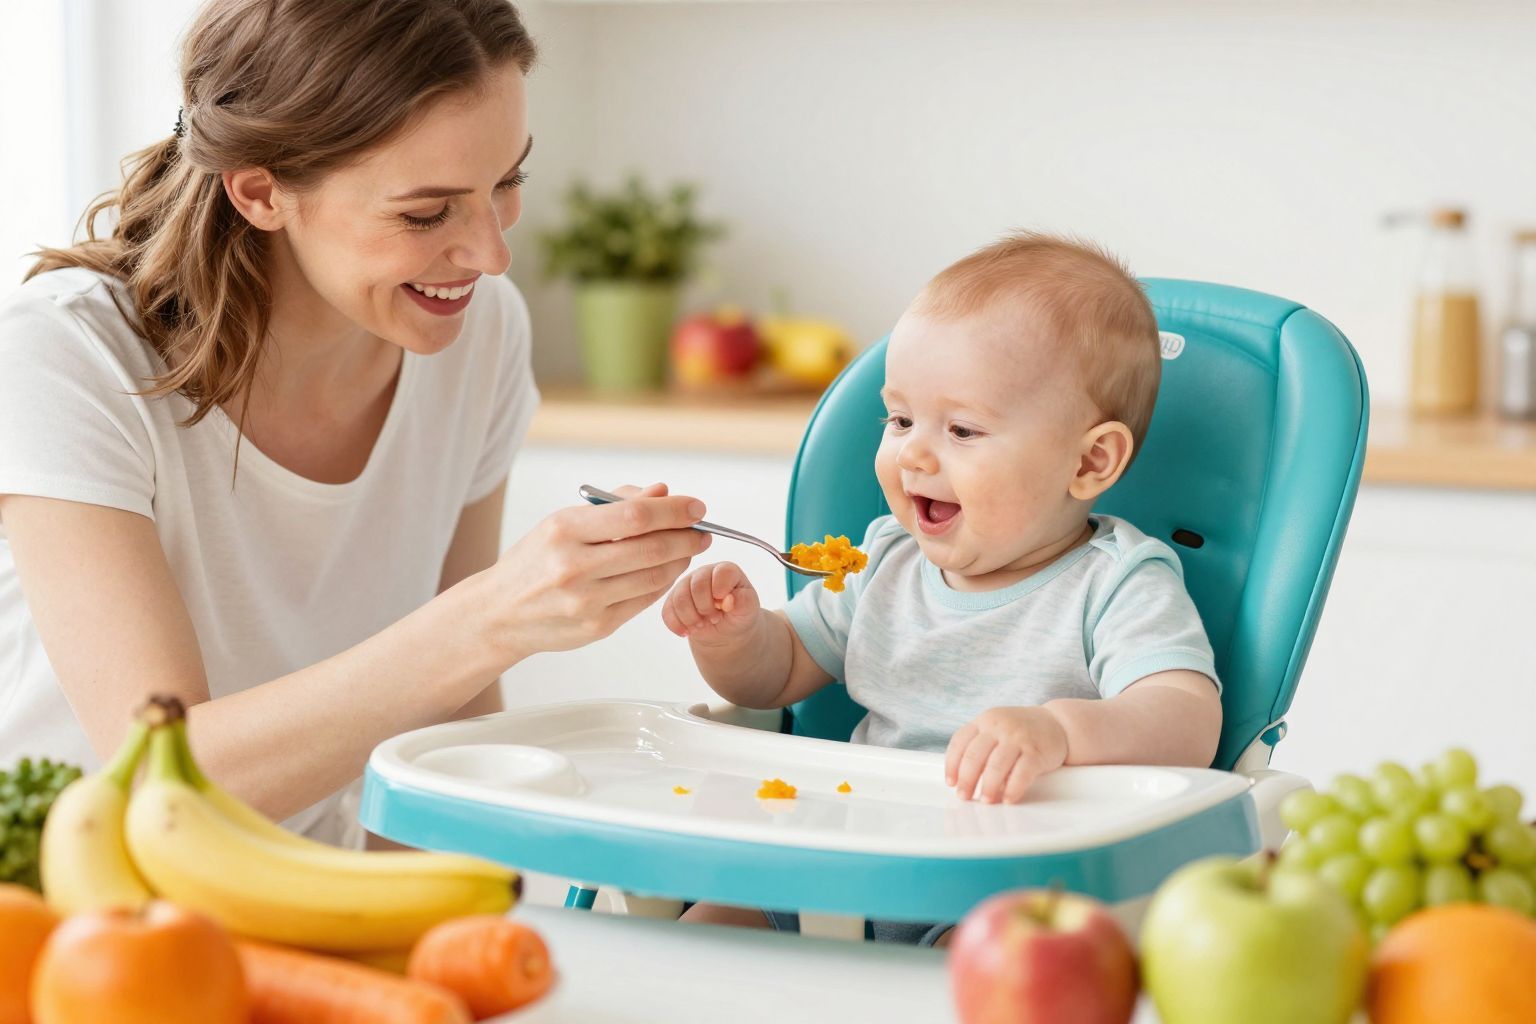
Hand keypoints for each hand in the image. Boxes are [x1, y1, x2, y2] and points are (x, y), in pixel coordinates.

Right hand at [480, 483, 710, 661]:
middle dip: (686, 536)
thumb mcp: (564, 522)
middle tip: (702, 530)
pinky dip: (663, 582)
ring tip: (688, 548)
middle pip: (650, 547)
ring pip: (654, 577)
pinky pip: (645, 600)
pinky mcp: (597, 627)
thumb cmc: (536, 560)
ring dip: (680, 560)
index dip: (674, 510)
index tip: (696, 507)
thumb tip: (663, 492)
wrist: (499, 614)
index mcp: (564, 530)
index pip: (635, 515)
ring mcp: (586, 601)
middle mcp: (574, 566)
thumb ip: (615, 505)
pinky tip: (667, 569)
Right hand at [661, 562, 760, 646]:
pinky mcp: (673, 600)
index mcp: (726, 571)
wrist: (725, 631)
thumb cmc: (739, 614)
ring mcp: (686, 585)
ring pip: (680, 599)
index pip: (721, 572)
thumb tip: (728, 599)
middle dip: (706, 608)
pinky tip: (688, 631)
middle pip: (697, 586)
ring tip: (702, 626)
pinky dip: (677, 625)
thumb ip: (744, 601)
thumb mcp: (748, 609)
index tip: (724, 606)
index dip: (721, 590)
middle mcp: (704, 573)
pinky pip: (667, 611)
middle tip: (715, 618)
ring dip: (691, 618)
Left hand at [945, 707, 1068, 803]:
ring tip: (985, 801)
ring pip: (996, 765)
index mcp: (984, 720)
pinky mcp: (1036, 751)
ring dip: (988, 787)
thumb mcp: (997, 729)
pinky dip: (1013, 788)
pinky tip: (1008, 799)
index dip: (952, 765)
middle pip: (975, 755)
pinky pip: (1021, 773)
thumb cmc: (1021, 732)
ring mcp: (1018, 737)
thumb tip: (965, 782)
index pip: (960, 742)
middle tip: (964, 796)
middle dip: (966, 780)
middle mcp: (999, 726)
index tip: (951, 783)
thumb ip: (981, 748)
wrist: (1058, 724)